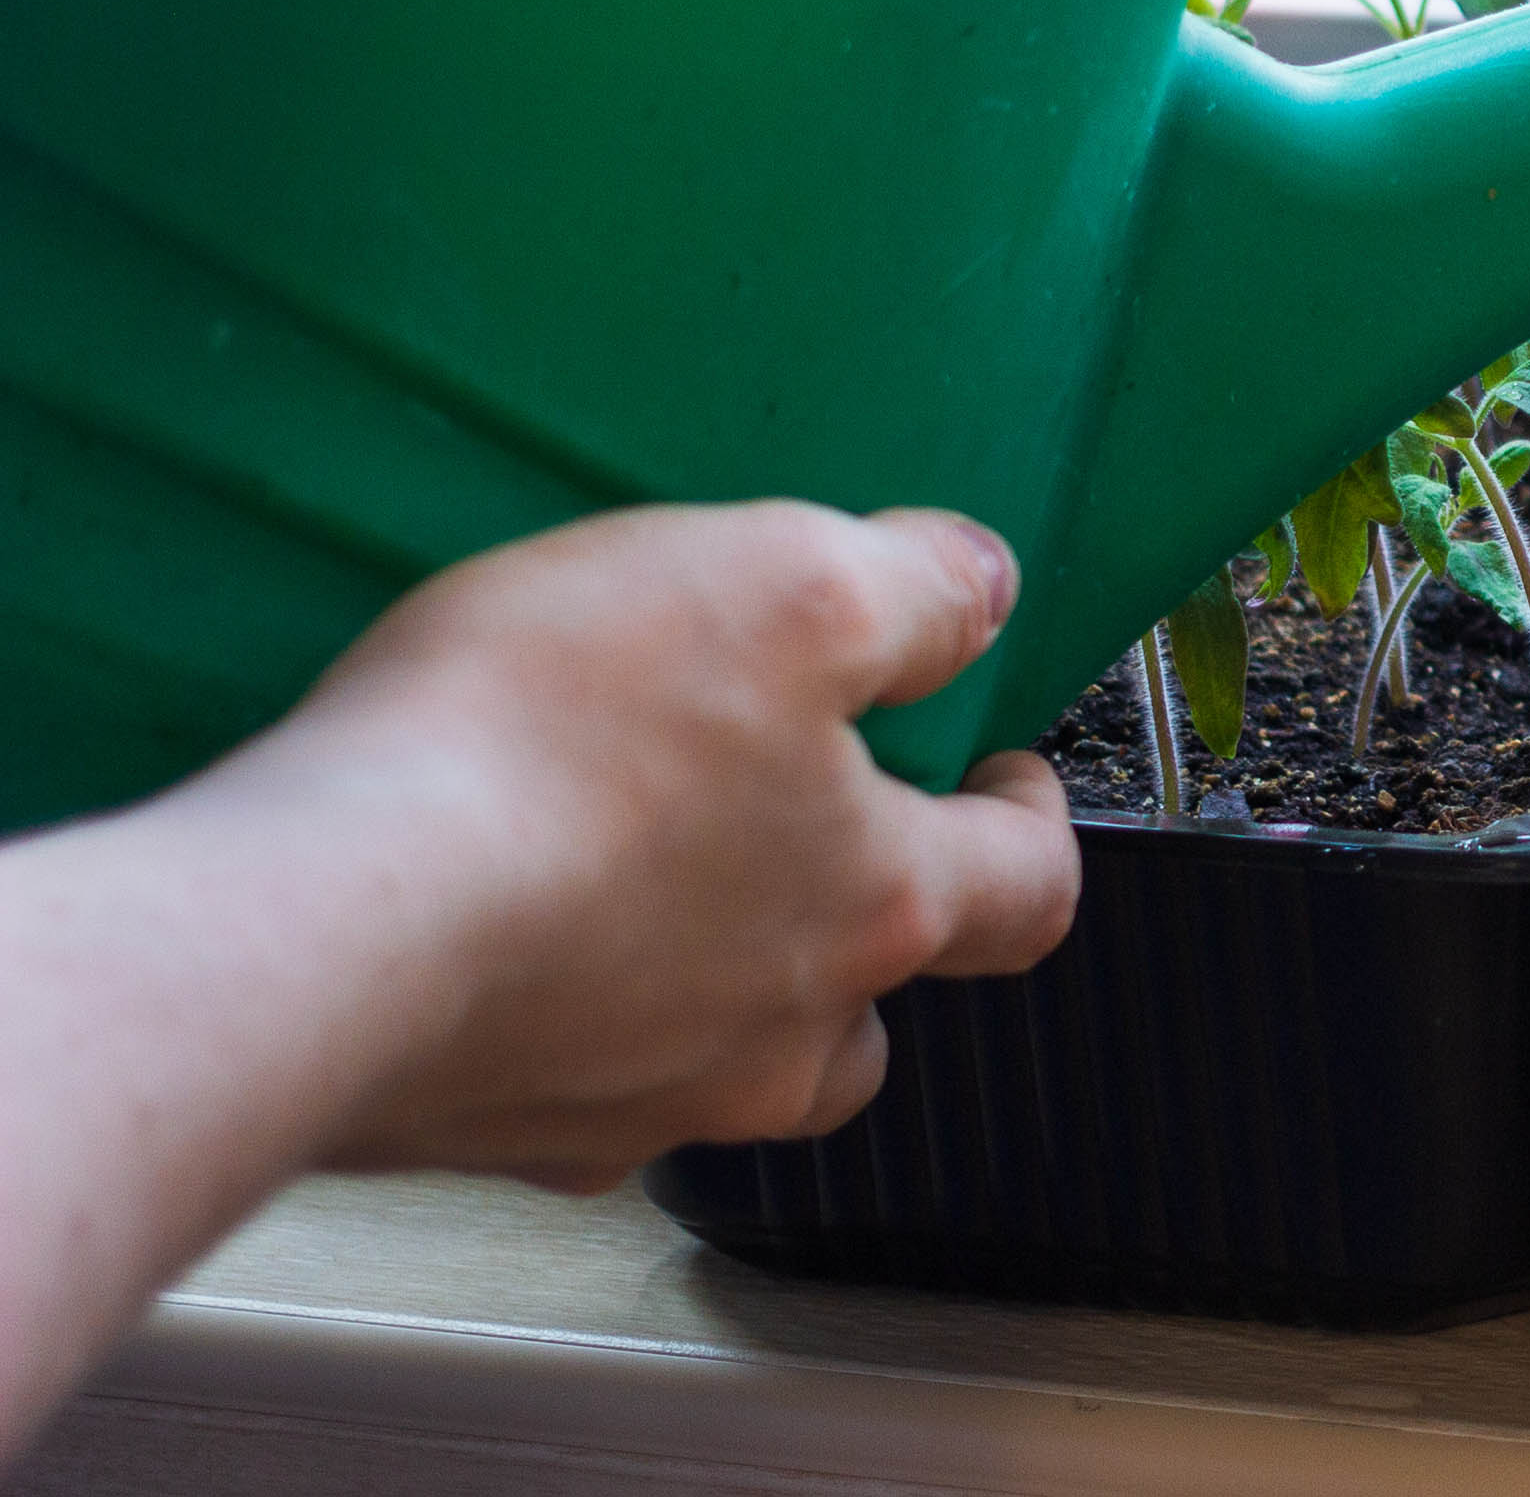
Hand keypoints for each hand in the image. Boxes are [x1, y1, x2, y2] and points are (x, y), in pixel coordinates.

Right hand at [196, 500, 1081, 1188]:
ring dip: (713, 991)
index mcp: (877, 910)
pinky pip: (562, 1086)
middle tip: (811, 838)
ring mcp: (627, 1107)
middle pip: (872, 1008)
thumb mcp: (782, 585)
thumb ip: (909, 589)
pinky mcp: (483, 1131)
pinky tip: (494, 947)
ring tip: (649, 894)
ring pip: (724, 1066)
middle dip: (866, 928)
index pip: (1029, 890)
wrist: (311, 928)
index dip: (1031, 825)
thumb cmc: (555, 747)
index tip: (1001, 777)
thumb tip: (984, 594)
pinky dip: (556, 1022)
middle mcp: (774, 1039)